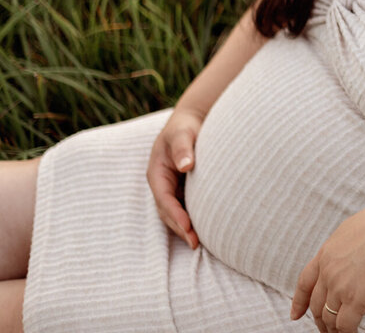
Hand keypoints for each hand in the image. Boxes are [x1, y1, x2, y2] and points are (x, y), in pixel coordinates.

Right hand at [146, 107, 203, 248]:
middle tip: (195, 242)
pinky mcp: (183, 189)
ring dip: (185, 228)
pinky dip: (192, 219)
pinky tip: (207, 229)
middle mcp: (162, 183)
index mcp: (157, 172)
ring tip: (199, 242)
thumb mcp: (183, 133)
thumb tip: (186, 165)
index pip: (164, 198)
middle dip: (179, 227)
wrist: (192, 121)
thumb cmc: (186, 126)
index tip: (187, 227)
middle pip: (167, 211)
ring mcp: (172, 187)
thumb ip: (183, 147)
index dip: (174, 214)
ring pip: (175, 212)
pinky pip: (186, 207)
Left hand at [289, 195, 364, 332]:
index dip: (299, 301)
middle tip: (325, 329)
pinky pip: (346, 325)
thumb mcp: (355, 229)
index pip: (306, 282)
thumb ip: (347, 246)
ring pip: (329, 318)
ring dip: (332, 330)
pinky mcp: (356, 301)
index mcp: (327, 253)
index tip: (296, 314)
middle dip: (319, 320)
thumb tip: (352, 253)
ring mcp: (340, 288)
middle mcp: (328, 272)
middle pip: (317, 304)